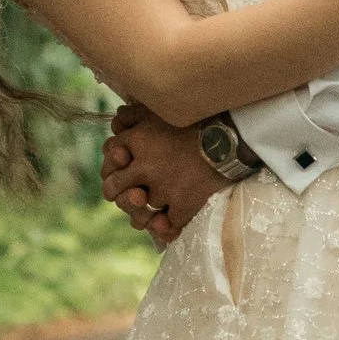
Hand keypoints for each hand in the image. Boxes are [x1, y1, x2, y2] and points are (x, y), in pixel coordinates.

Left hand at [101, 104, 225, 247]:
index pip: (109, 157)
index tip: (120, 169)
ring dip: (141, 212)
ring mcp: (163, 189)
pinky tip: (165, 224)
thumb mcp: (160, 111)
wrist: (229, 138)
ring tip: (148, 210)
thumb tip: (117, 118)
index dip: (111, 166)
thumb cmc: (196, 120)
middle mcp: (144, 166)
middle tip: (129, 194)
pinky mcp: (182, 205)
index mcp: (136, 141)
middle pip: (114, 189)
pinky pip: (166, 225)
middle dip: (118, 193)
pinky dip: (165, 228)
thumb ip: (134, 115)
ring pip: (139, 210)